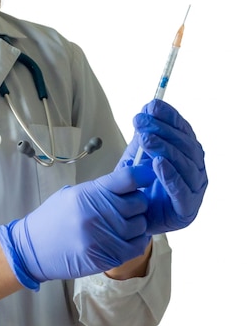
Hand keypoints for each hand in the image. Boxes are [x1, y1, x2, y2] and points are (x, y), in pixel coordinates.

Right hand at [0, 166, 154, 289]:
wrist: (32, 249)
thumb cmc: (52, 220)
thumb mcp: (71, 196)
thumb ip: (99, 190)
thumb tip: (129, 185)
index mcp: (88, 194)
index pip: (128, 178)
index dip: (142, 176)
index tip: (146, 178)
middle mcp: (96, 213)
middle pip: (139, 202)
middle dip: (137, 203)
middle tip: (127, 207)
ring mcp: (102, 237)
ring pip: (140, 225)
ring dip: (136, 225)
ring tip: (122, 225)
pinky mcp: (105, 257)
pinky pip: (136, 246)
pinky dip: (135, 242)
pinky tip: (125, 238)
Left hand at [120, 100, 206, 234]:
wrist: (129, 220)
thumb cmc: (137, 187)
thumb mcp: (136, 157)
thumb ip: (144, 136)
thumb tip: (148, 107)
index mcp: (187, 154)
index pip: (183, 131)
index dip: (170, 117)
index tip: (152, 105)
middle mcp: (195, 169)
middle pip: (185, 146)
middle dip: (163, 130)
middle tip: (141, 121)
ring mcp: (194, 190)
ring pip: (185, 165)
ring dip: (165, 149)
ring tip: (146, 138)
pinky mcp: (187, 210)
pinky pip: (181, 191)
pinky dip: (170, 176)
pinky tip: (157, 164)